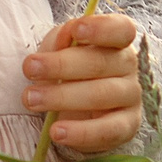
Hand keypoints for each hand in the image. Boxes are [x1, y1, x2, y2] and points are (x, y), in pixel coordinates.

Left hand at [23, 13, 142, 153]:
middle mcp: (129, 67)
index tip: (76, 30)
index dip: (102, 28)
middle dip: (61, 65)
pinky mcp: (127, 126)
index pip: (121, 29)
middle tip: (30, 68)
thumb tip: (67, 34)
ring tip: (31, 99)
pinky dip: (80, 132)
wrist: (77, 111)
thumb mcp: (59, 49)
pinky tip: (56, 132)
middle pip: (101, 62)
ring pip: (101, 95)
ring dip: (62, 97)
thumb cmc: (69, 72)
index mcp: (117, 41)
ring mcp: (131, 97)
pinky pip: (107, 130)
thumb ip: (61, 40)